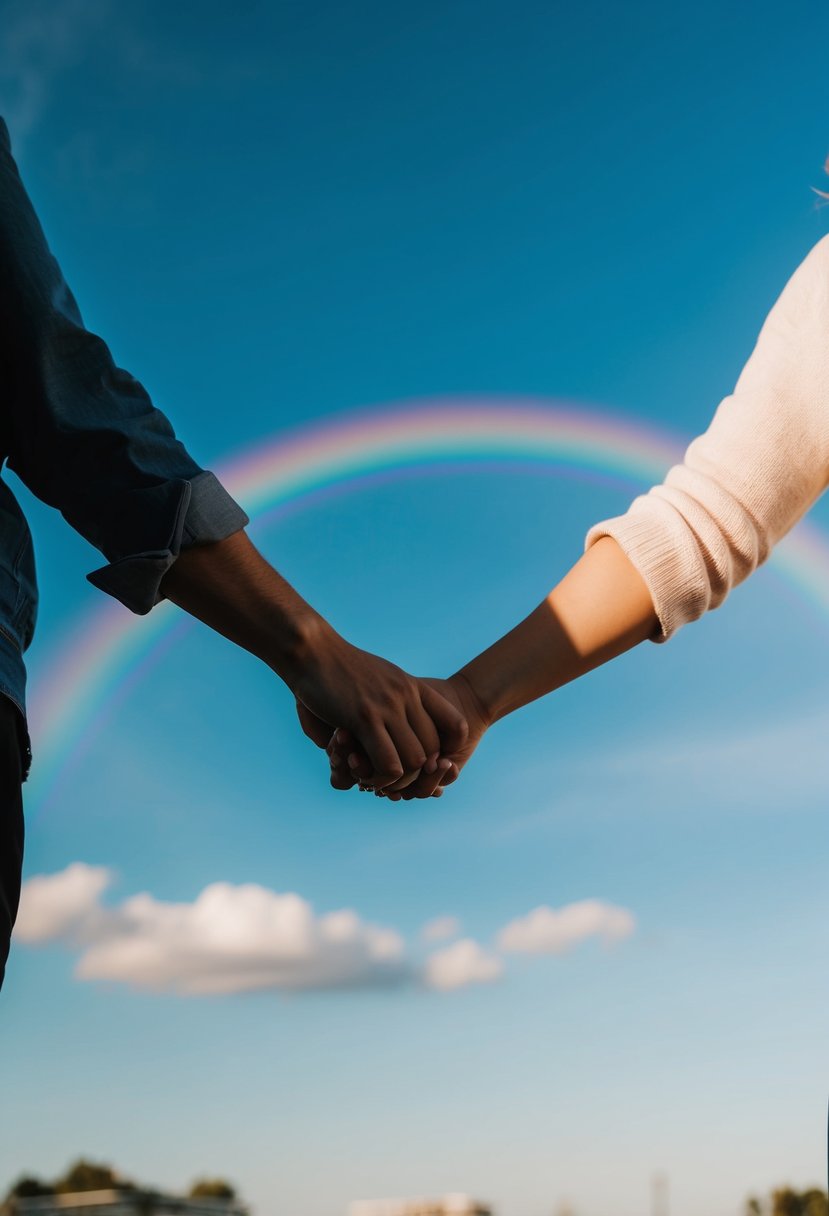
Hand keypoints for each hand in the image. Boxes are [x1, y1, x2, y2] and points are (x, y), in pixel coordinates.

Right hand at [326, 672, 490, 798]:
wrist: (311, 649)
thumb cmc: (336, 665)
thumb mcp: (374, 677)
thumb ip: (383, 705)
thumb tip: (388, 731)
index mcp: (413, 686)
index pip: (455, 722)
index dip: (448, 748)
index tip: (429, 759)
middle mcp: (406, 696)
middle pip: (434, 748)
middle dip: (417, 771)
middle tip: (391, 776)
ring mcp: (388, 707)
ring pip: (416, 760)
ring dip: (397, 778)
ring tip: (375, 777)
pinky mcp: (364, 718)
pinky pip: (389, 763)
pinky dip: (380, 777)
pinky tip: (362, 773)